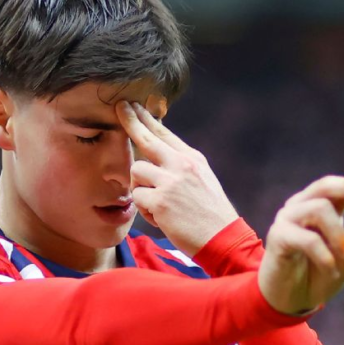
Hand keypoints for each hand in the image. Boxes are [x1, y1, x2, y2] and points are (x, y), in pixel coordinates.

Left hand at [116, 101, 238, 256]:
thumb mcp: (202, 180)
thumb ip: (181, 166)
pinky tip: (161, 219)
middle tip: (120, 107)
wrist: (222, 238)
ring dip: (139, 188)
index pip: (164, 133)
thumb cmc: (211, 214)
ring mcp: (170, 182)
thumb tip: (157, 155)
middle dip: (130, 122)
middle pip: (146, 138)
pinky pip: (137, 197)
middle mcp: (181, 165)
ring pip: (136, 171)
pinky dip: (145, 211)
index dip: (146, 118)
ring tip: (157, 205)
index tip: (133, 106)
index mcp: (192, 159)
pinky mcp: (161, 201)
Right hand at [258, 175, 343, 314]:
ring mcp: (287, 220)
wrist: (290, 299)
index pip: (336, 187)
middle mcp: (300, 207)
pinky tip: (332, 270)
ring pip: (318, 209)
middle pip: (324, 186)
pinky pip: (308, 239)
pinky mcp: (278, 236)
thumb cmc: (317, 274)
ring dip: (339, 233)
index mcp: (317, 207)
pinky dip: (325, 255)